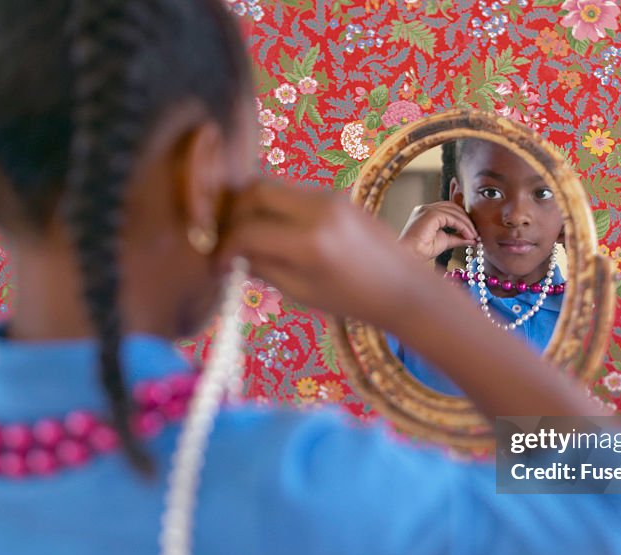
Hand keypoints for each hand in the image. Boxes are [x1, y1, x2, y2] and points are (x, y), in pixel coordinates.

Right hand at [222, 180, 429, 324]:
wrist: (404, 287)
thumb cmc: (354, 300)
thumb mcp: (303, 292)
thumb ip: (263, 268)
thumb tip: (232, 253)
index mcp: (310, 243)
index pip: (248, 231)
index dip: (224, 247)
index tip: (216, 264)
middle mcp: (318, 210)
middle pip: (255, 191)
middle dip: (233, 213)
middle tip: (227, 238)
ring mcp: (329, 197)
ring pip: (273, 187)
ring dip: (254, 208)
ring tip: (248, 237)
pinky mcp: (337, 195)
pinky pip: (294, 194)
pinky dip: (277, 208)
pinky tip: (275, 233)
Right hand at [398, 202, 478, 260]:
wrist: (409, 256)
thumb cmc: (420, 251)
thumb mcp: (444, 241)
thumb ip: (457, 237)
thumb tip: (472, 239)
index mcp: (427, 213)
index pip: (450, 210)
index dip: (463, 219)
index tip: (473, 232)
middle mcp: (426, 208)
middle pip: (453, 207)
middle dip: (467, 220)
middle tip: (476, 234)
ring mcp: (427, 209)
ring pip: (454, 211)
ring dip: (466, 224)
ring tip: (473, 236)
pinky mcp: (430, 214)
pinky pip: (452, 217)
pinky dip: (462, 226)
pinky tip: (467, 235)